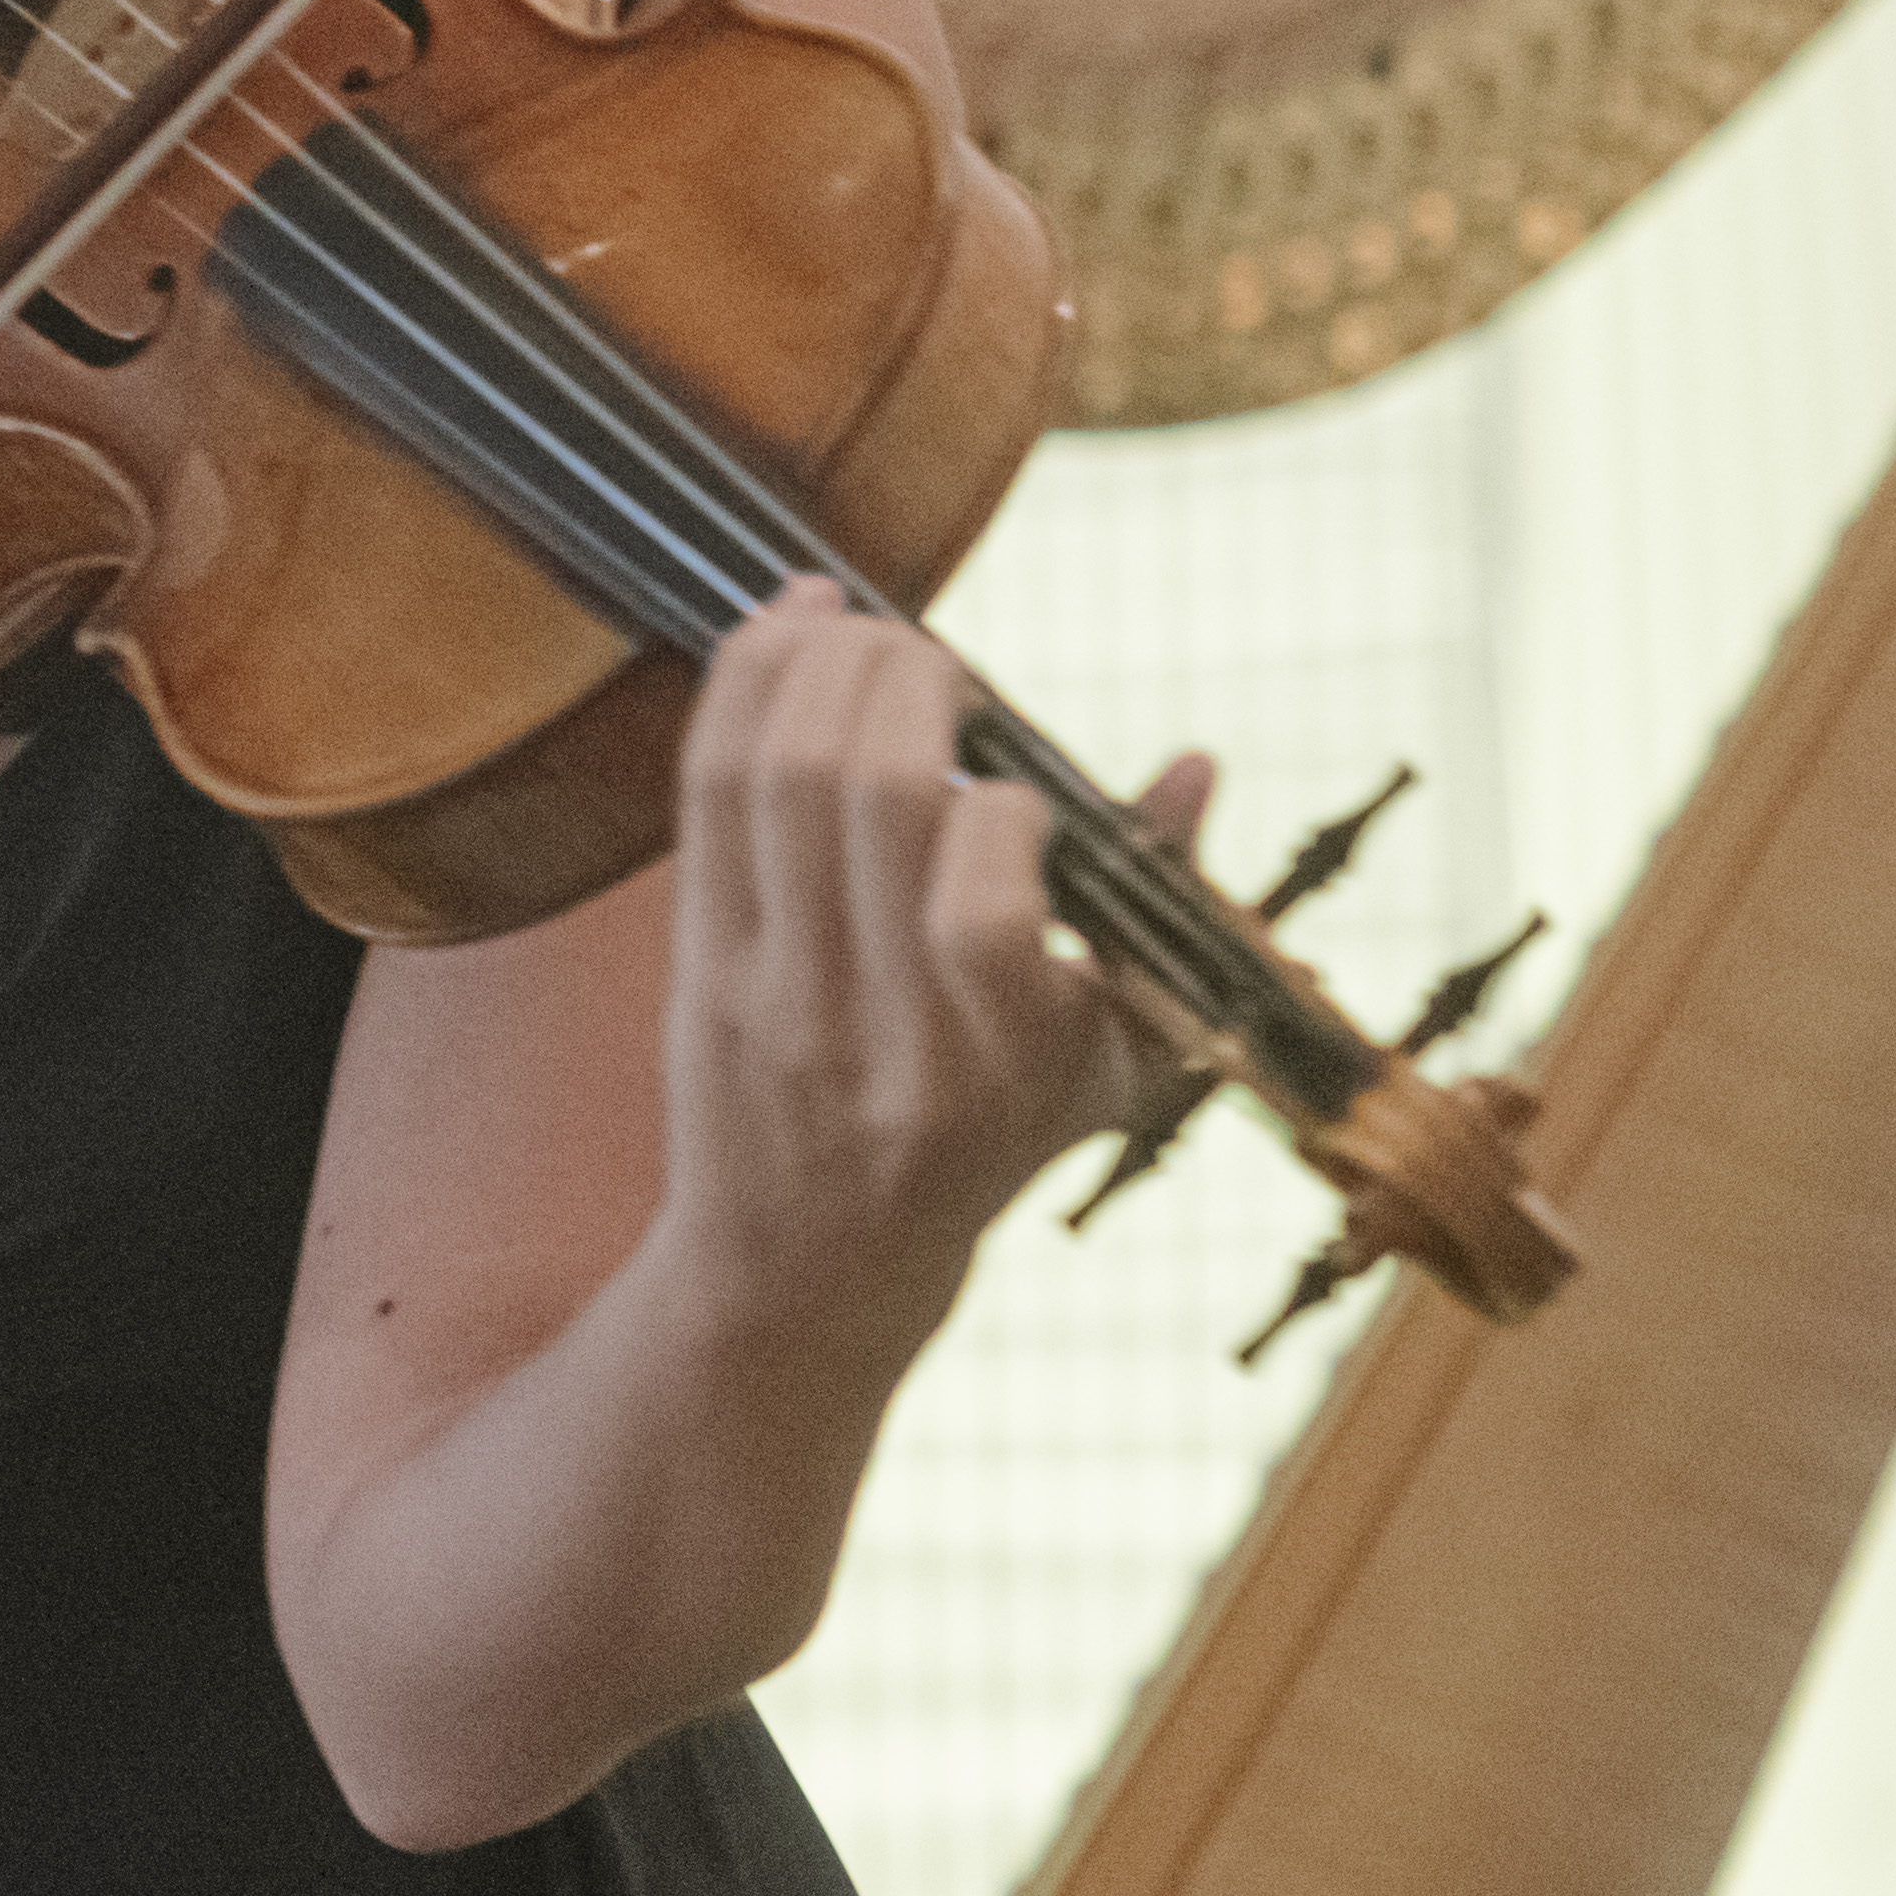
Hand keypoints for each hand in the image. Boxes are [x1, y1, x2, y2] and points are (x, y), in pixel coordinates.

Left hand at [648, 578, 1210, 1353]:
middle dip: (908, 683)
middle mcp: (880, 1035)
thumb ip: (1157, 918)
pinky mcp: (699, 962)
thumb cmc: (984, 1152)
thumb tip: (1197, 767)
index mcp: (1002, 1069)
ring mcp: (774, 996)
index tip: (1021, 793)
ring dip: (823, 665)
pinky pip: (707, 789)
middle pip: (872, 802)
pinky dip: (745, 683)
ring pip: (779, 778)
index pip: (983, 915)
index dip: (1006, 812)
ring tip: (863, 630)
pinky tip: (791, 624)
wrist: (806, 1271)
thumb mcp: (1104, 1070)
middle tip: (936, 658)